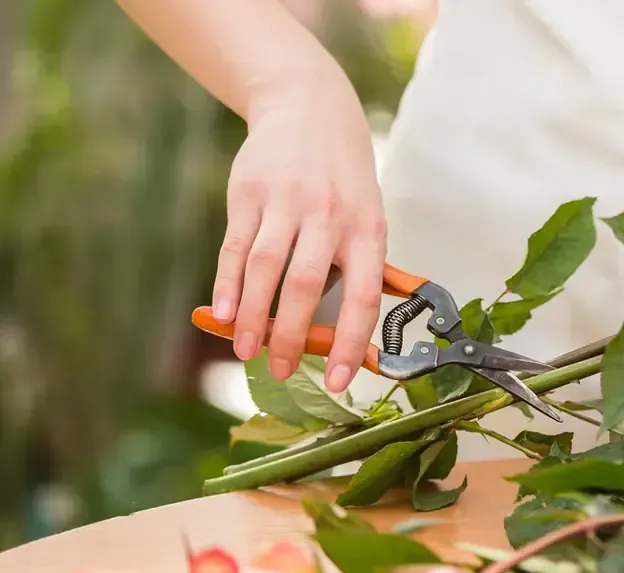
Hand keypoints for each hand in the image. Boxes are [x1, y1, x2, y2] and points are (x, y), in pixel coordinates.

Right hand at [213, 70, 385, 392]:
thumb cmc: (343, 180)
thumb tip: (334, 336)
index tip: (336, 380)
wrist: (309, 108)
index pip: (362, 297)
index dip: (348, 342)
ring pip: (265, 269)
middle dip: (290, 336)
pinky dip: (227, 285)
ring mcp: (286, 203)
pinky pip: (235, 247)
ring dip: (253, 317)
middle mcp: (328, 217)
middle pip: (304, 286)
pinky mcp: (248, 193)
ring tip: (245, 351)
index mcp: (367, 230)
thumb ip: (350, 267)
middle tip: (278, 371)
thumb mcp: (365, 216)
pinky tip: (223, 314)